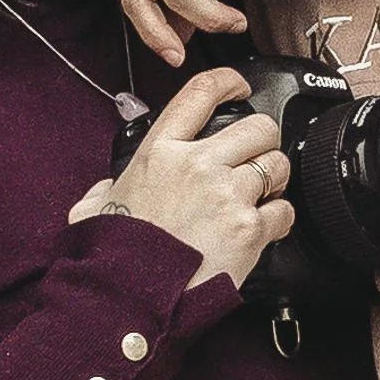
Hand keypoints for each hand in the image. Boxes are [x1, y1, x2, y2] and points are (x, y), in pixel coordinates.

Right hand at [66, 65, 291, 294]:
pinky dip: (279, 219)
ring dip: (274, 180)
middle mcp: (197, 165)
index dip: (228, 82)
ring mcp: (227, 194)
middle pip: (257, 127)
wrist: (130, 297)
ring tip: (260, 197)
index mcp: (161, 151)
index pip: (201, 93)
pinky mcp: (249, 228)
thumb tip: (106, 189)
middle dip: (263, 142)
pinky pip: (284, 210)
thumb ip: (104, 189)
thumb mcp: (95, 208)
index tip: (239, 87)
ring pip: (277, 165)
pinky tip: (262, 229)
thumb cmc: (115, 255)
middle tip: (255, 159)